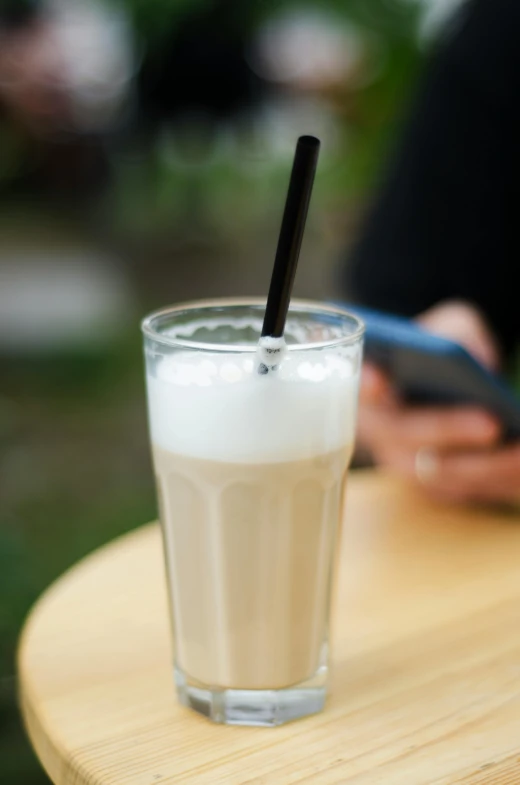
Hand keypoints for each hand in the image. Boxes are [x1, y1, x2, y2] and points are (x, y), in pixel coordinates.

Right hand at [357, 301, 519, 502]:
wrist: (438, 393)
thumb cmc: (437, 357)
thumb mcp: (447, 328)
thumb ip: (456, 331)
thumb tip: (477, 358)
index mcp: (372, 385)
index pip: (360, 385)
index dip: (367, 383)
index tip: (378, 377)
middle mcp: (380, 431)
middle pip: (407, 436)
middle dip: (449, 430)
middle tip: (492, 422)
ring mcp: (405, 464)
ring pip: (439, 473)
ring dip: (485, 464)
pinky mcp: (435, 486)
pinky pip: (464, 491)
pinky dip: (497, 480)